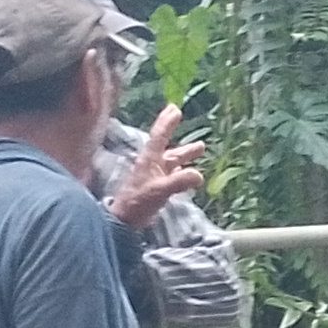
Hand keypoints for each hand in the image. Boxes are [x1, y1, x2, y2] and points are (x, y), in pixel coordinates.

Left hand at [103, 105, 207, 233]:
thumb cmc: (138, 201)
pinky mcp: (159, 187)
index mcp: (150, 159)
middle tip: (178, 114)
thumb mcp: (159, 190)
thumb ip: (179, 182)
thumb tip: (199, 175)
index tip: (175, 108)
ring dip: (186, 154)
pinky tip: (191, 172)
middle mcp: (153, 164)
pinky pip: (174, 175)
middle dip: (173, 130)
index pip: (160, 136)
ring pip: (174, 161)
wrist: (126, 220)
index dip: (167, 122)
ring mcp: (156, 176)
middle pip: (168, 145)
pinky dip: (184, 171)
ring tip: (201, 147)